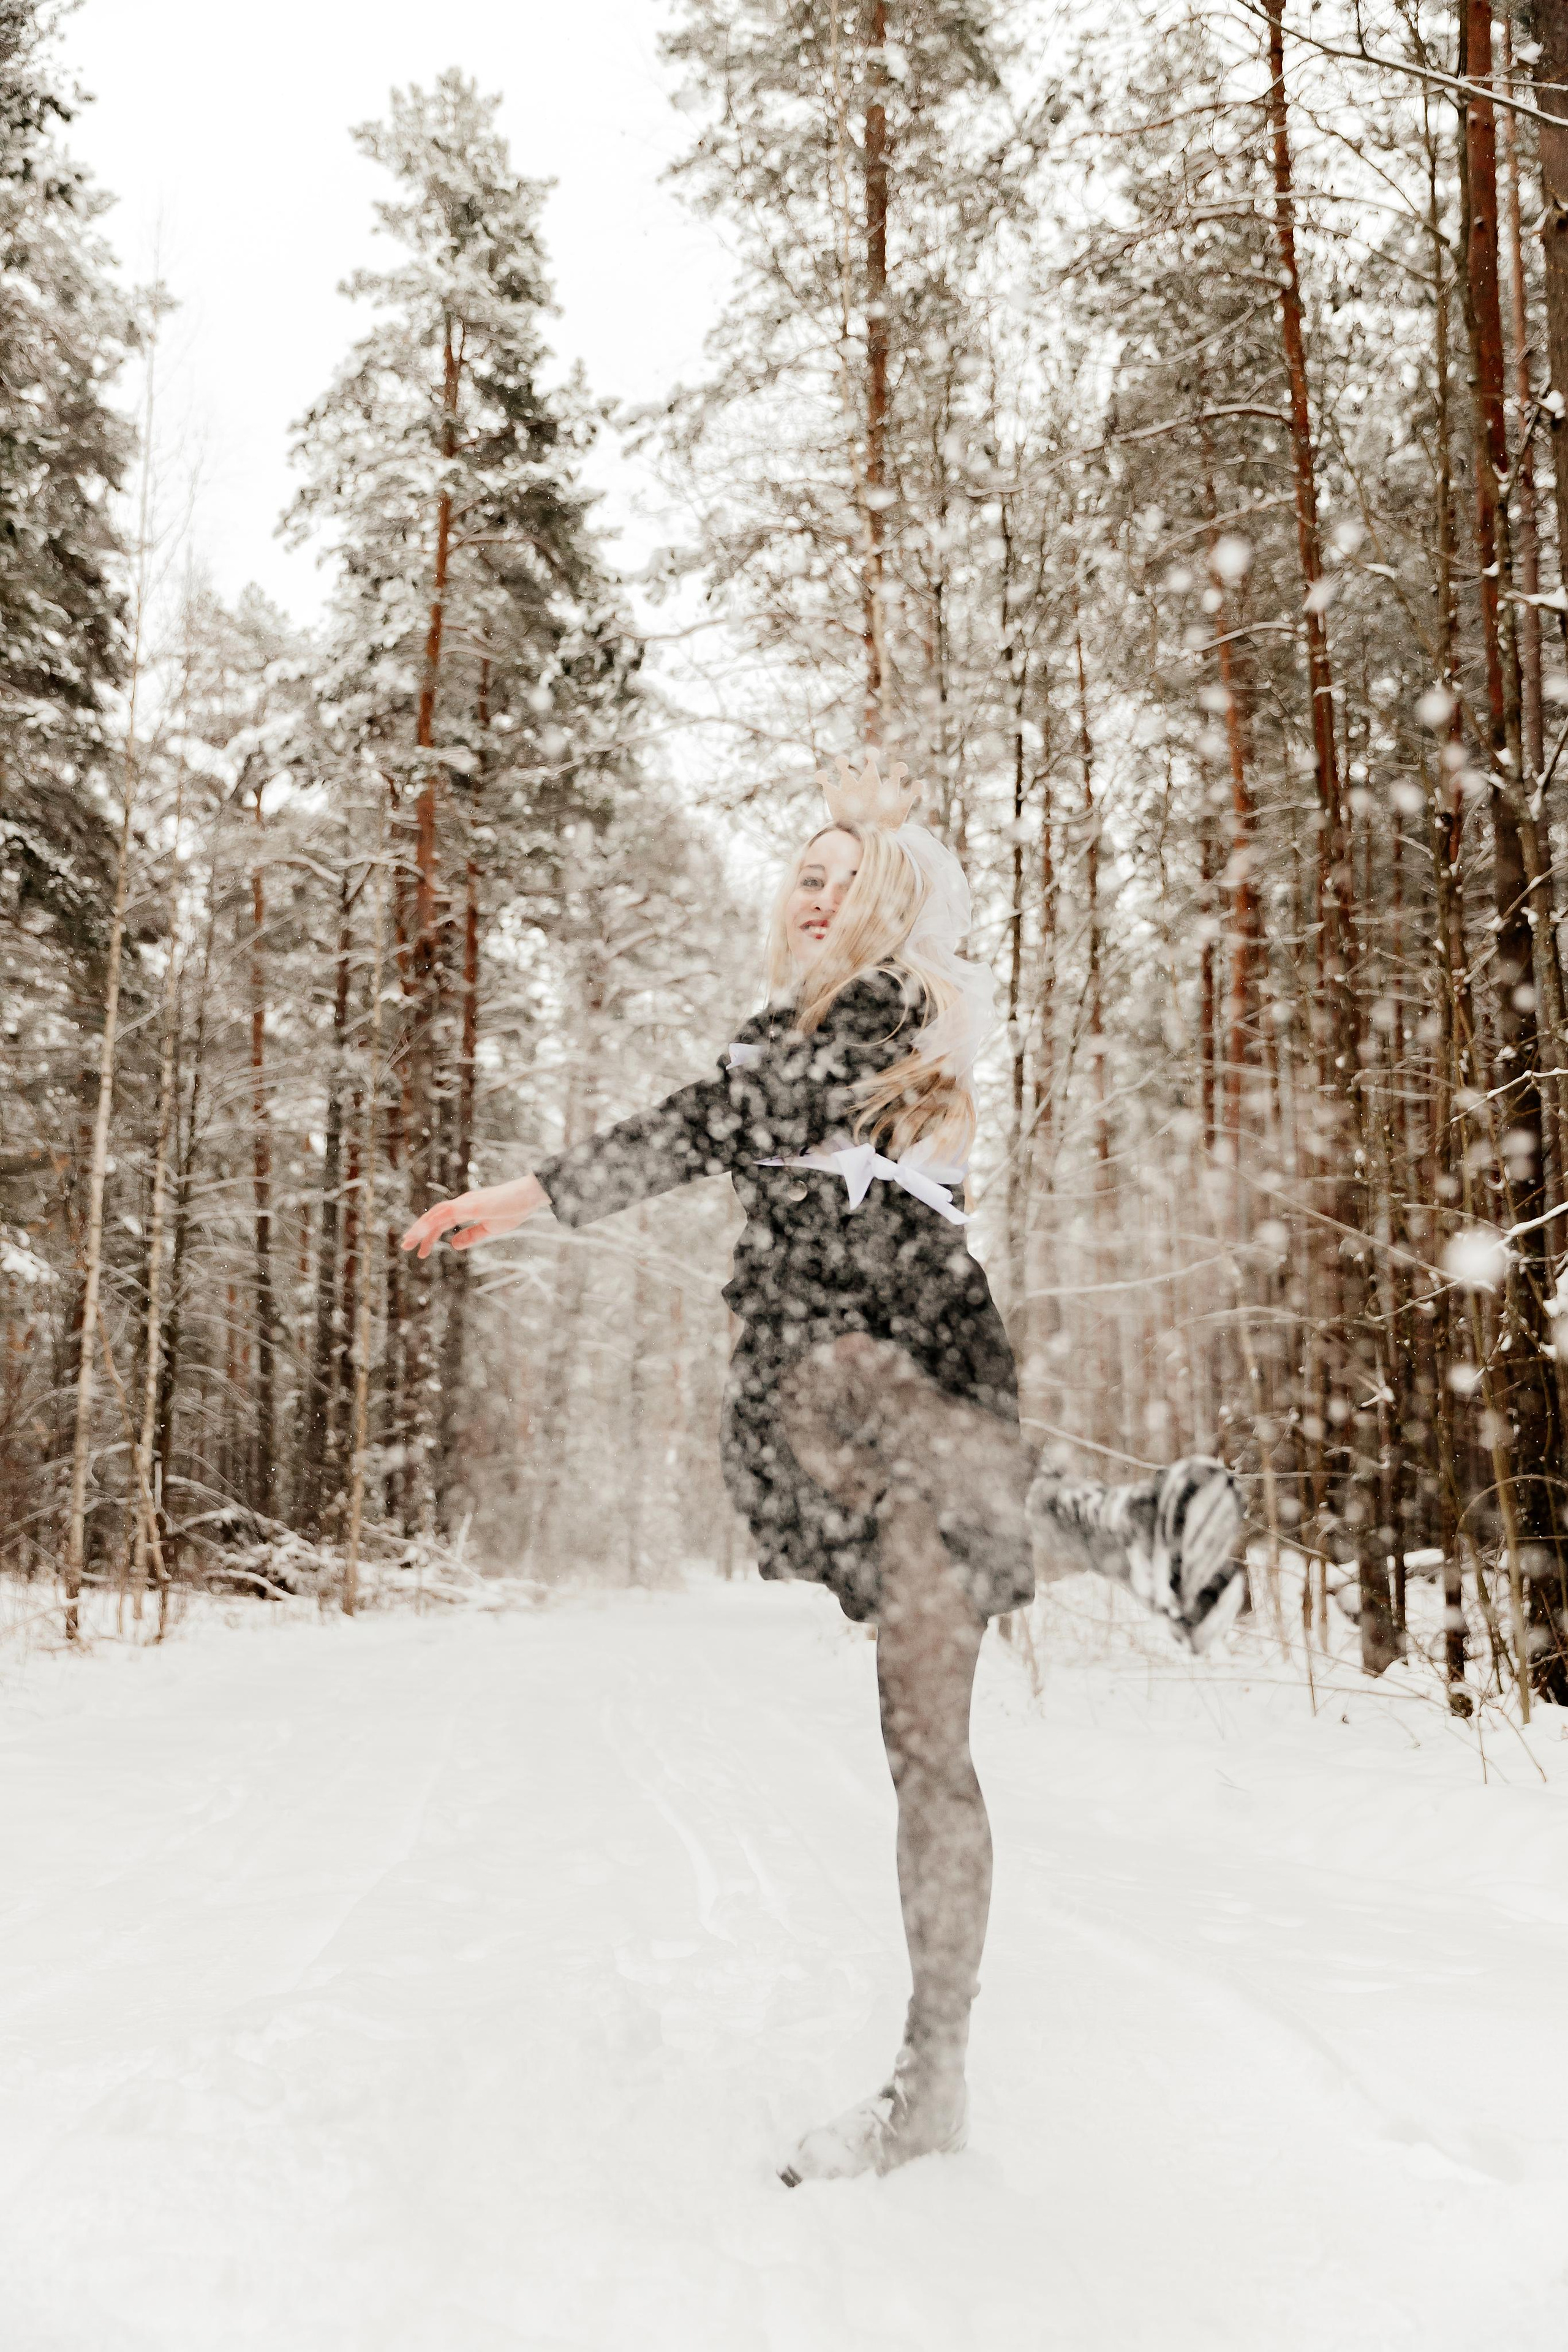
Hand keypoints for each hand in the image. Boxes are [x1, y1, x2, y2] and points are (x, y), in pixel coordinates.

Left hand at [400, 1173, 547, 1259]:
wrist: (529, 1197)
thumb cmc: (514, 1210)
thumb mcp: (490, 1229)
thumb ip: (472, 1236)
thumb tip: (453, 1245)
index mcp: (466, 1209)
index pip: (441, 1223)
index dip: (429, 1236)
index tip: (420, 1251)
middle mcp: (462, 1203)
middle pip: (433, 1217)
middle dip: (418, 1232)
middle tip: (405, 1246)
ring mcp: (465, 1202)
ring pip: (435, 1214)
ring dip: (420, 1228)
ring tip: (408, 1242)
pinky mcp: (470, 1204)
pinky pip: (446, 1213)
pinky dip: (432, 1221)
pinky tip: (422, 1230)